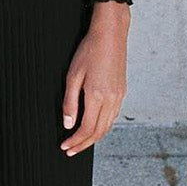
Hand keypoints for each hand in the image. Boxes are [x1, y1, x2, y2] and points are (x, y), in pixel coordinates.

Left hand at [60, 3, 129, 155]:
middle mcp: (111, 100)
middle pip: (98, 132)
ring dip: (93, 138)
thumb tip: (68, 124)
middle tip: (70, 150)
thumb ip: (70, 102)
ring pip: (107, 126)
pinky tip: (93, 126)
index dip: (75, 141)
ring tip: (80, 142)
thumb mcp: (72, 76)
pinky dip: (102, 126)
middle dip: (83, 144)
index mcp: (97, 96)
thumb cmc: (89, 51)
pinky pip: (113, 116)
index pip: (86, 129)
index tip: (65, 147)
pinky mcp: (122, 92)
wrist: (111, 35)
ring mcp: (119, 96)